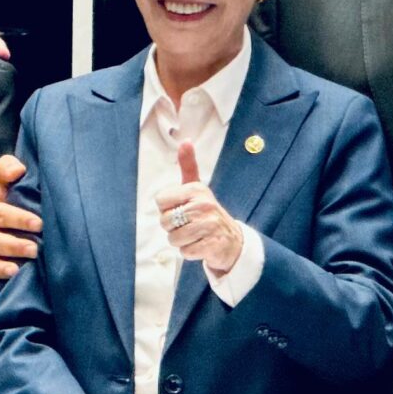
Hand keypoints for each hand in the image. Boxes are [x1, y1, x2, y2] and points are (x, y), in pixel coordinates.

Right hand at [0, 153, 41, 294]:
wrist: (11, 221)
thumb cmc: (12, 198)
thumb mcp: (8, 182)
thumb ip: (8, 169)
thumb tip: (17, 169)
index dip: (16, 218)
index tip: (38, 223)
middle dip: (12, 245)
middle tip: (35, 248)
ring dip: (1, 267)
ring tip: (20, 269)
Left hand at [156, 142, 244, 276]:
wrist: (232, 240)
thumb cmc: (208, 213)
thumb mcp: (198, 188)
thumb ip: (189, 166)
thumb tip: (185, 141)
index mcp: (196, 190)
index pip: (160, 201)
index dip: (167, 209)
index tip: (182, 209)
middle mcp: (203, 205)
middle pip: (165, 222)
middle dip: (173, 228)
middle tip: (189, 225)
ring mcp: (209, 226)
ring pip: (174, 239)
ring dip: (182, 242)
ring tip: (195, 235)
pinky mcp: (212, 245)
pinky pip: (185, 252)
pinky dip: (191, 252)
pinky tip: (201, 245)